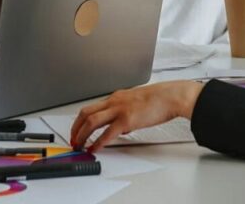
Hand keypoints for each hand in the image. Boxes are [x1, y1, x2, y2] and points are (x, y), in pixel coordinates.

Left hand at [70, 81, 203, 151]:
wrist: (171, 96)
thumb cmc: (159, 99)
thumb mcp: (136, 102)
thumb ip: (125, 113)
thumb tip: (120, 129)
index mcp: (116, 97)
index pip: (92, 107)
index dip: (81, 120)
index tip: (77, 130)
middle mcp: (114, 101)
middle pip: (86, 113)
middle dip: (75, 128)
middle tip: (73, 139)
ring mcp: (119, 110)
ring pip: (91, 121)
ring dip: (82, 135)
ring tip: (79, 145)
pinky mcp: (127, 120)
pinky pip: (107, 133)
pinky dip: (97, 142)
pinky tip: (94, 148)